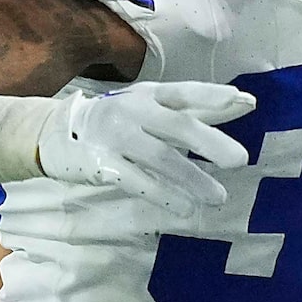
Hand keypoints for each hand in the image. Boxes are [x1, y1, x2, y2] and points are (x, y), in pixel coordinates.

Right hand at [41, 82, 251, 220]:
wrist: (54, 132)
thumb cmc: (120, 118)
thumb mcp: (154, 105)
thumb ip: (198, 107)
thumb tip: (246, 103)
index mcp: (150, 94)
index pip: (185, 93)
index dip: (213, 96)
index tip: (245, 102)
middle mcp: (133, 111)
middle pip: (176, 125)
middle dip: (210, 142)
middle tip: (241, 160)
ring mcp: (115, 138)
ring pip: (159, 158)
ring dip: (192, 179)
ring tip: (219, 197)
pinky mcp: (101, 165)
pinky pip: (136, 181)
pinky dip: (162, 195)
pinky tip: (184, 208)